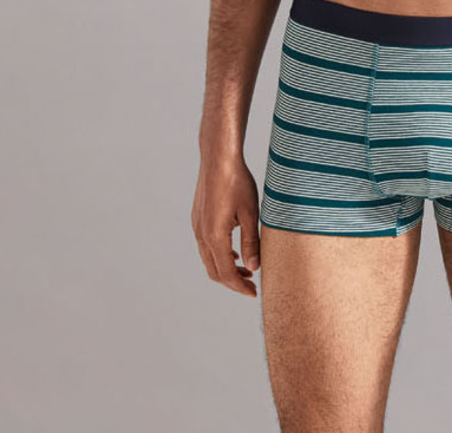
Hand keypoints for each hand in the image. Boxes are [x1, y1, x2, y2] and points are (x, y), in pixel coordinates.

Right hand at [193, 147, 260, 297]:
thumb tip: (254, 267)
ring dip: (226, 269)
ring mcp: (197, 226)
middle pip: (214, 271)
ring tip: (247, 270)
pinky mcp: (198, 219)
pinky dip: (219, 256)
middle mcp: (201, 234)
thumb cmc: (238, 182)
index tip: (254, 293)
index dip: (240, 286)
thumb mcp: (251, 213)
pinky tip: (234, 253)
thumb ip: (251, 242)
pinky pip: (206, 246)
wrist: (218, 158)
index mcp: (215, 236)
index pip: (226, 273)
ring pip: (209, 259)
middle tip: (252, 285)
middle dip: (233, 282)